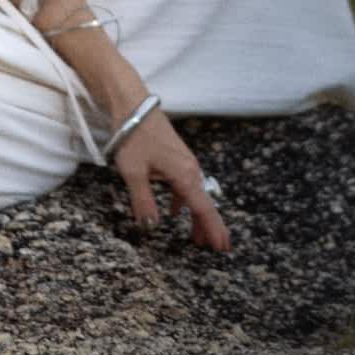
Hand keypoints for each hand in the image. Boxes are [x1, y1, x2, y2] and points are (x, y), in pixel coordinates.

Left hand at [110, 107, 231, 252]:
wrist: (132, 104)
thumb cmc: (134, 136)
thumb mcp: (134, 172)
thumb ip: (143, 201)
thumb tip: (151, 227)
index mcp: (184, 174)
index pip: (204, 209)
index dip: (213, 230)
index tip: (223, 249)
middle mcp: (190, 169)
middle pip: (204, 203)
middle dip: (211, 227)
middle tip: (218, 249)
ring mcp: (184, 162)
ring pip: (195, 195)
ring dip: (197, 216)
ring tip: (197, 238)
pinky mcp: (175, 157)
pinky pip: (185, 185)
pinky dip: (184, 201)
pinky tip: (175, 210)